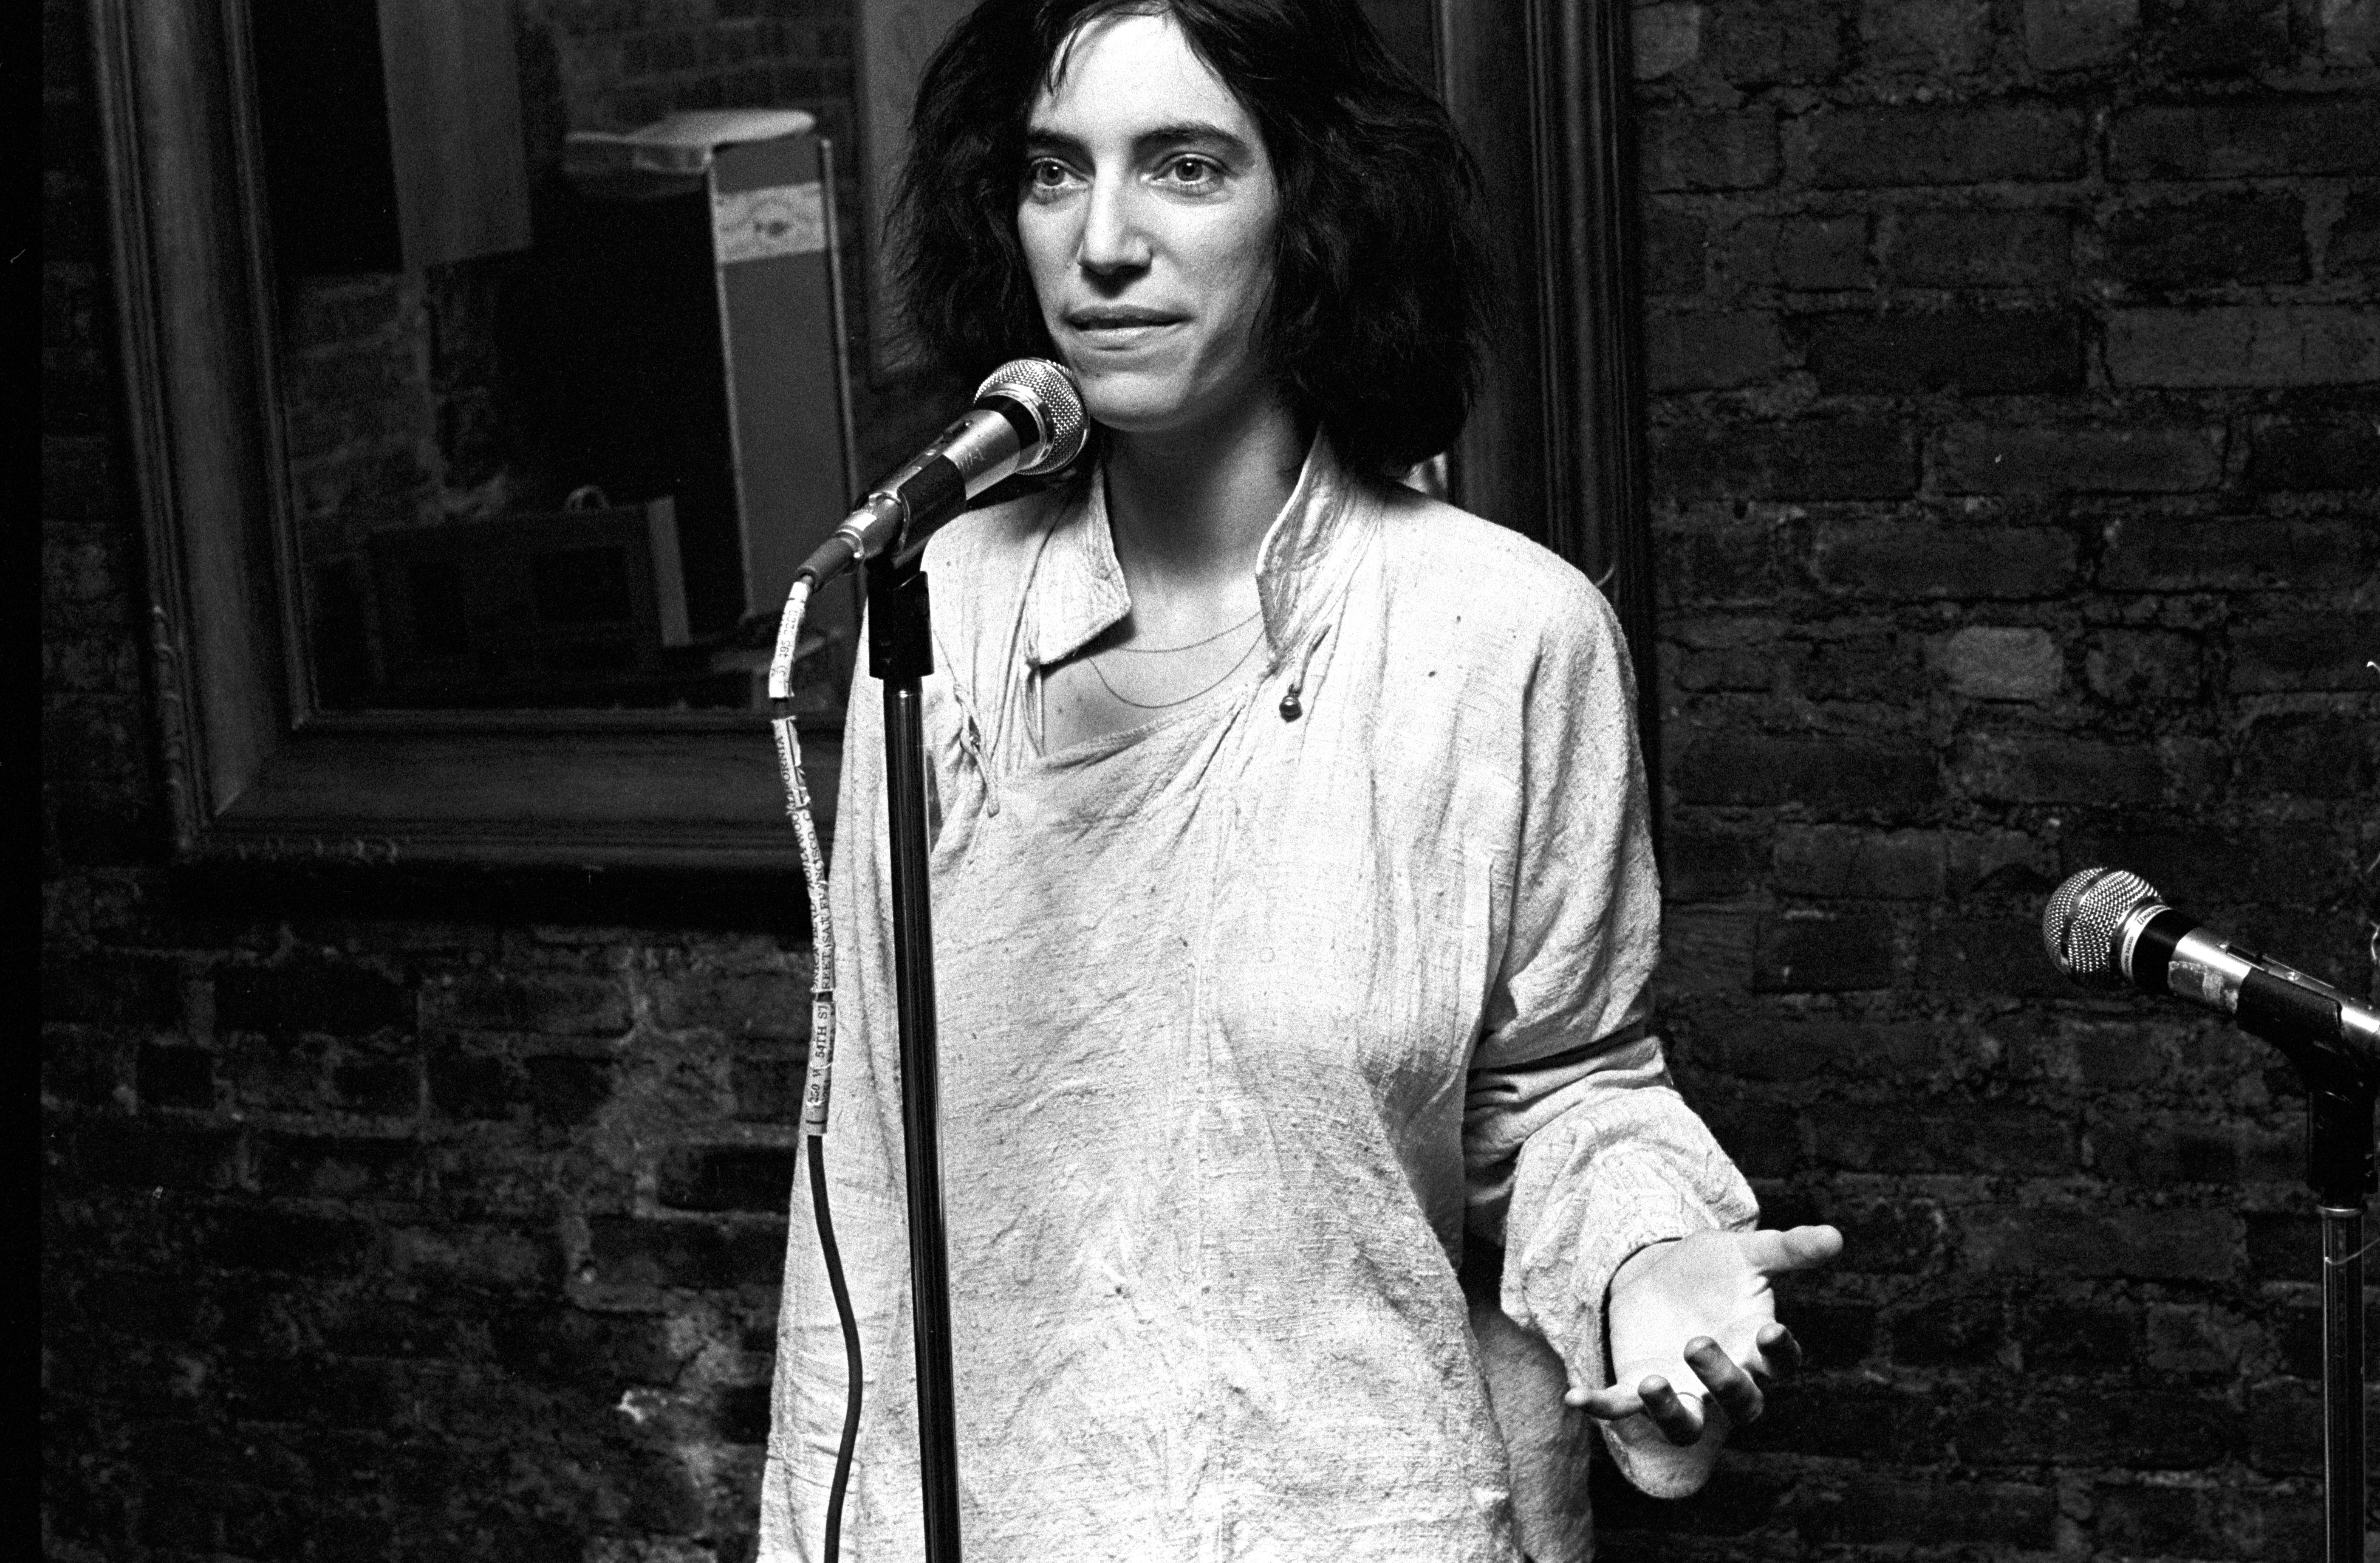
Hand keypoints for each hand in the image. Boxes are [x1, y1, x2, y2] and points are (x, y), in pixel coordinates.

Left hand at [1567, 1224, 1842, 1446]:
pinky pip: (1621, 1408)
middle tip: (1697, 1341)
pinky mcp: (1639, 1389)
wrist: (1659, 1273)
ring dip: (1671, 1411)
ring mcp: (1685, 1391)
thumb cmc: (1712, 1268)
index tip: (1770, 1330)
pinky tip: (1574, 1396)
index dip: (1778, 1352)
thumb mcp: (1744, 1252)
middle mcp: (1727, 1379)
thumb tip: (1837, 1236)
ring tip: (1652, 1382)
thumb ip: (1787, 1249)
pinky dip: (1600, 1406)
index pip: (1780, 1362)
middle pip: (1739, 1401)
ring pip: (1687, 1424)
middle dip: (1722, 1378)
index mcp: (1758, 1346)